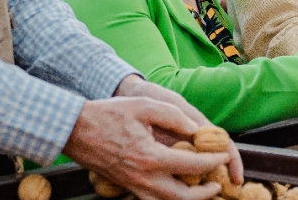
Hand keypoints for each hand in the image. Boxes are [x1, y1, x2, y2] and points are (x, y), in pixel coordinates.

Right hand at [63, 98, 226, 199]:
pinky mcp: (126, 186)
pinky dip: (170, 199)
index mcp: (151, 158)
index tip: (222, 156)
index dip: (212, 161)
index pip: (192, 166)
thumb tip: (195, 129)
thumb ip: (173, 116)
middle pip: (183, 197)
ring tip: (201, 189)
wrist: (75, 130)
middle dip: (205, 193)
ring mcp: (134, 186)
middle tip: (216, 183)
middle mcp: (144, 178)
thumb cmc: (109, 115)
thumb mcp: (145, 107)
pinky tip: (176, 188)